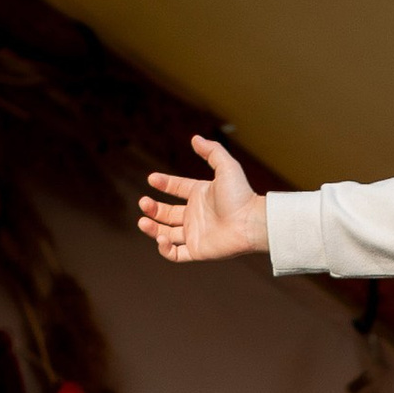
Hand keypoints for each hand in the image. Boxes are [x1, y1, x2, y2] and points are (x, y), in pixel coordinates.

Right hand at [138, 133, 270, 260]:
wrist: (251, 222)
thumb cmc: (241, 195)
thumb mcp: (226, 167)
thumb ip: (211, 151)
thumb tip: (195, 138)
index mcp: (200, 195)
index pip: (176, 188)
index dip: (163, 183)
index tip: (152, 178)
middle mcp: (196, 215)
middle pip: (166, 213)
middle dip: (152, 208)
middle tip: (143, 202)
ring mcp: (195, 234)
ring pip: (166, 233)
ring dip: (152, 228)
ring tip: (143, 221)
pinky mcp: (197, 251)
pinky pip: (175, 254)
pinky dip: (164, 248)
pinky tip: (160, 237)